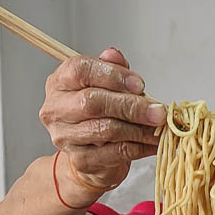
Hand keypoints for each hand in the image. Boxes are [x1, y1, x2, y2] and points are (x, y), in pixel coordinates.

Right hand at [39, 47, 165, 192]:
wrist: (93, 154)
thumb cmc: (100, 113)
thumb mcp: (106, 84)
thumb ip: (112, 68)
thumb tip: (115, 55)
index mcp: (60, 82)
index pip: (80, 70)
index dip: (112, 75)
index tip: (139, 84)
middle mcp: (55, 109)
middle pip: (92, 102)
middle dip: (130, 105)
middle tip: (157, 111)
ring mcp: (65, 137)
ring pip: (105, 129)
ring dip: (138, 128)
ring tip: (159, 127)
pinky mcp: (80, 160)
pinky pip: (115, 152)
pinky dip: (139, 147)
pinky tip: (153, 142)